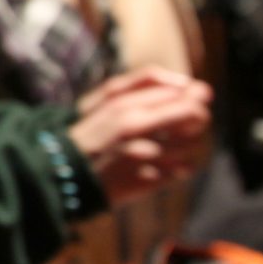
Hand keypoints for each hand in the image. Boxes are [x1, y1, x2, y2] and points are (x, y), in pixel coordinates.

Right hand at [70, 68, 212, 204]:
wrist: (65, 175)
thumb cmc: (89, 133)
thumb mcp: (105, 98)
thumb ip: (143, 82)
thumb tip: (185, 82)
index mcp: (125, 106)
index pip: (183, 95)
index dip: (195, 96)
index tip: (192, 99)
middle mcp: (136, 130)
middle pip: (194, 117)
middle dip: (197, 118)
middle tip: (189, 122)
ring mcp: (143, 157)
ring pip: (192, 145)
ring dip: (189, 143)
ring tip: (172, 144)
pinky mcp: (148, 181)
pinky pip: (183, 170)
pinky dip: (180, 167)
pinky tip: (165, 164)